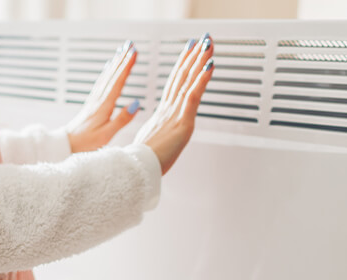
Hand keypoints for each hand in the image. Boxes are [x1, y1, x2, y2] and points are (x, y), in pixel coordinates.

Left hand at [64, 40, 140, 153]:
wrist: (67, 144)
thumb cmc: (86, 142)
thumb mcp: (107, 135)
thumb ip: (122, 119)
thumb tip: (136, 104)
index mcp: (104, 106)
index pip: (118, 81)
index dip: (126, 66)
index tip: (134, 52)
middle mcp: (98, 100)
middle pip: (112, 75)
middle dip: (122, 59)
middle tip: (130, 45)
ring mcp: (94, 100)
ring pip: (106, 77)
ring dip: (115, 63)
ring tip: (122, 51)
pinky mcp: (91, 103)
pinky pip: (101, 82)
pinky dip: (106, 72)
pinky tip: (108, 67)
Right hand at [134, 34, 213, 173]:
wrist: (136, 171)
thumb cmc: (141, 164)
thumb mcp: (148, 146)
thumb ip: (154, 139)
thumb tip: (154, 141)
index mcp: (160, 116)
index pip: (173, 86)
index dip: (181, 68)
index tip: (187, 53)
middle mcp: (167, 111)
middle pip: (180, 77)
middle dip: (191, 57)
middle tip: (199, 40)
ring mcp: (174, 115)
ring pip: (188, 81)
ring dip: (199, 60)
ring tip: (207, 44)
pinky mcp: (182, 123)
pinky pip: (193, 95)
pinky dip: (202, 79)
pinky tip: (209, 65)